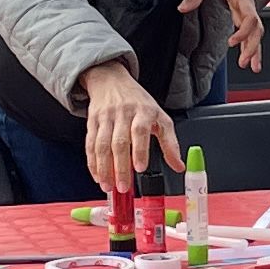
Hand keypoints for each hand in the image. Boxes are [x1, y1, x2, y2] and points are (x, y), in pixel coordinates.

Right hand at [79, 62, 178, 187]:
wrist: (111, 81)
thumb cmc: (139, 102)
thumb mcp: (160, 118)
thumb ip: (170, 143)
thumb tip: (179, 166)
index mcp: (143, 111)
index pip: (139, 131)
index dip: (139, 150)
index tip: (140, 168)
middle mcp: (123, 113)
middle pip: (119, 142)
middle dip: (120, 167)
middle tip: (123, 187)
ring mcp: (105, 117)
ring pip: (101, 145)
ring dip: (103, 168)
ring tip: (108, 186)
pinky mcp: (92, 122)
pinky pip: (90, 144)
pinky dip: (92, 162)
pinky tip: (97, 176)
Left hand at [182, 0, 266, 71]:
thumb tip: (182, 8)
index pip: (251, 18)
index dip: (244, 33)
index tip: (231, 43)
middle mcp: (248, 5)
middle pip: (257, 29)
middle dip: (253, 47)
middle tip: (244, 63)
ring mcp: (246, 10)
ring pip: (256, 32)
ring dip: (255, 49)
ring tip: (252, 67)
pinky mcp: (243, 13)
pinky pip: (250, 31)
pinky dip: (251, 45)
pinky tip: (248, 57)